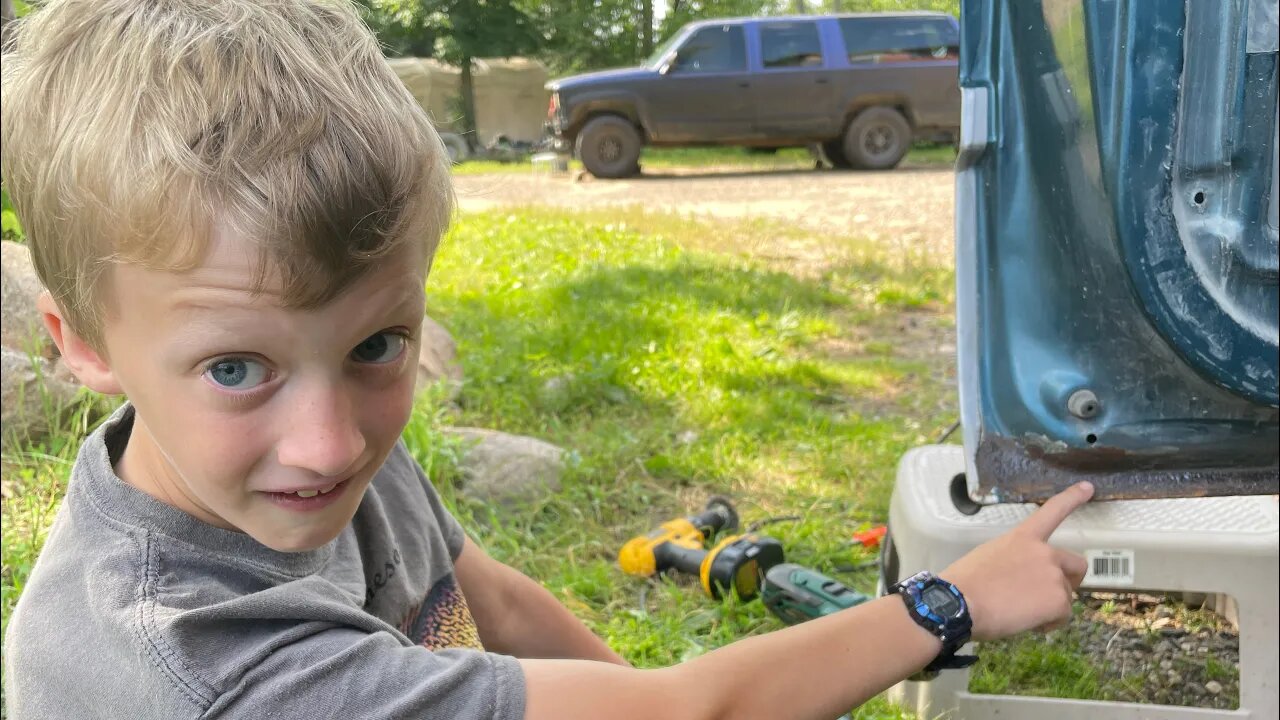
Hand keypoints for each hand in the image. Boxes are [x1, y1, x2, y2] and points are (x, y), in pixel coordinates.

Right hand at [939, 482, 1092, 641]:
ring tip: (1020, 614)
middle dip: (1070, 581)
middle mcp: (1044, 552)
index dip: (1072, 498)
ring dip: (1049, 607)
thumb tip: (1019, 580)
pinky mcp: (1059, 601)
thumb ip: (1013, 560)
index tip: (1088, 487)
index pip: (1051, 512)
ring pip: (1065, 597)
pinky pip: (1062, 617)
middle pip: (1077, 565)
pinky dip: (1048, 624)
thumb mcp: (987, 558)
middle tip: (1050, 597)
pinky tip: (1027, 624)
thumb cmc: (964, 583)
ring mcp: (1054, 576)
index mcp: (1022, 538)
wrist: (959, 604)